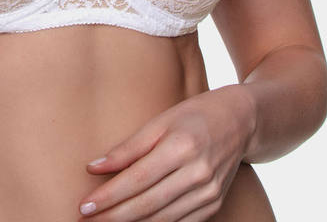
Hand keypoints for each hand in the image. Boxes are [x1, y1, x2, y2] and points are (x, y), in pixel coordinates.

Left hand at [79, 85, 255, 221]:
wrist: (241, 121)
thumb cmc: (194, 115)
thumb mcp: (160, 121)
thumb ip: (128, 147)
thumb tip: (93, 167)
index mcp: (182, 146)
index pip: (137, 179)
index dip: (109, 195)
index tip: (85, 204)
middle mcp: (198, 173)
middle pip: (147, 204)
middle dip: (113, 216)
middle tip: (86, 219)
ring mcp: (209, 193)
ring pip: (162, 219)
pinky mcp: (214, 205)